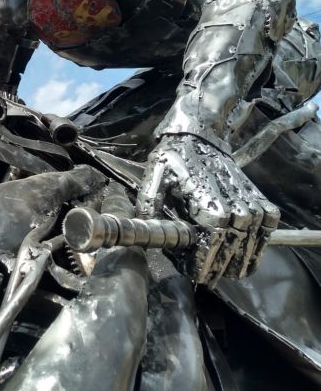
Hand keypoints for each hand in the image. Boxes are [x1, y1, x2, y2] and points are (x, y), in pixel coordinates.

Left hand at [137, 134, 279, 284]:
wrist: (199, 134)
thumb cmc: (174, 158)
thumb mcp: (153, 178)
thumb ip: (149, 206)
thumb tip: (145, 233)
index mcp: (206, 198)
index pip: (212, 240)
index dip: (205, 261)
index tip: (197, 274)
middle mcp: (233, 200)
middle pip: (232, 244)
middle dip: (220, 266)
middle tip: (209, 278)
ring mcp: (248, 198)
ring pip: (252, 238)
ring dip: (242, 259)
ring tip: (230, 274)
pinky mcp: (257, 195)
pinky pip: (267, 224)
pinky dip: (261, 242)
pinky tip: (250, 256)